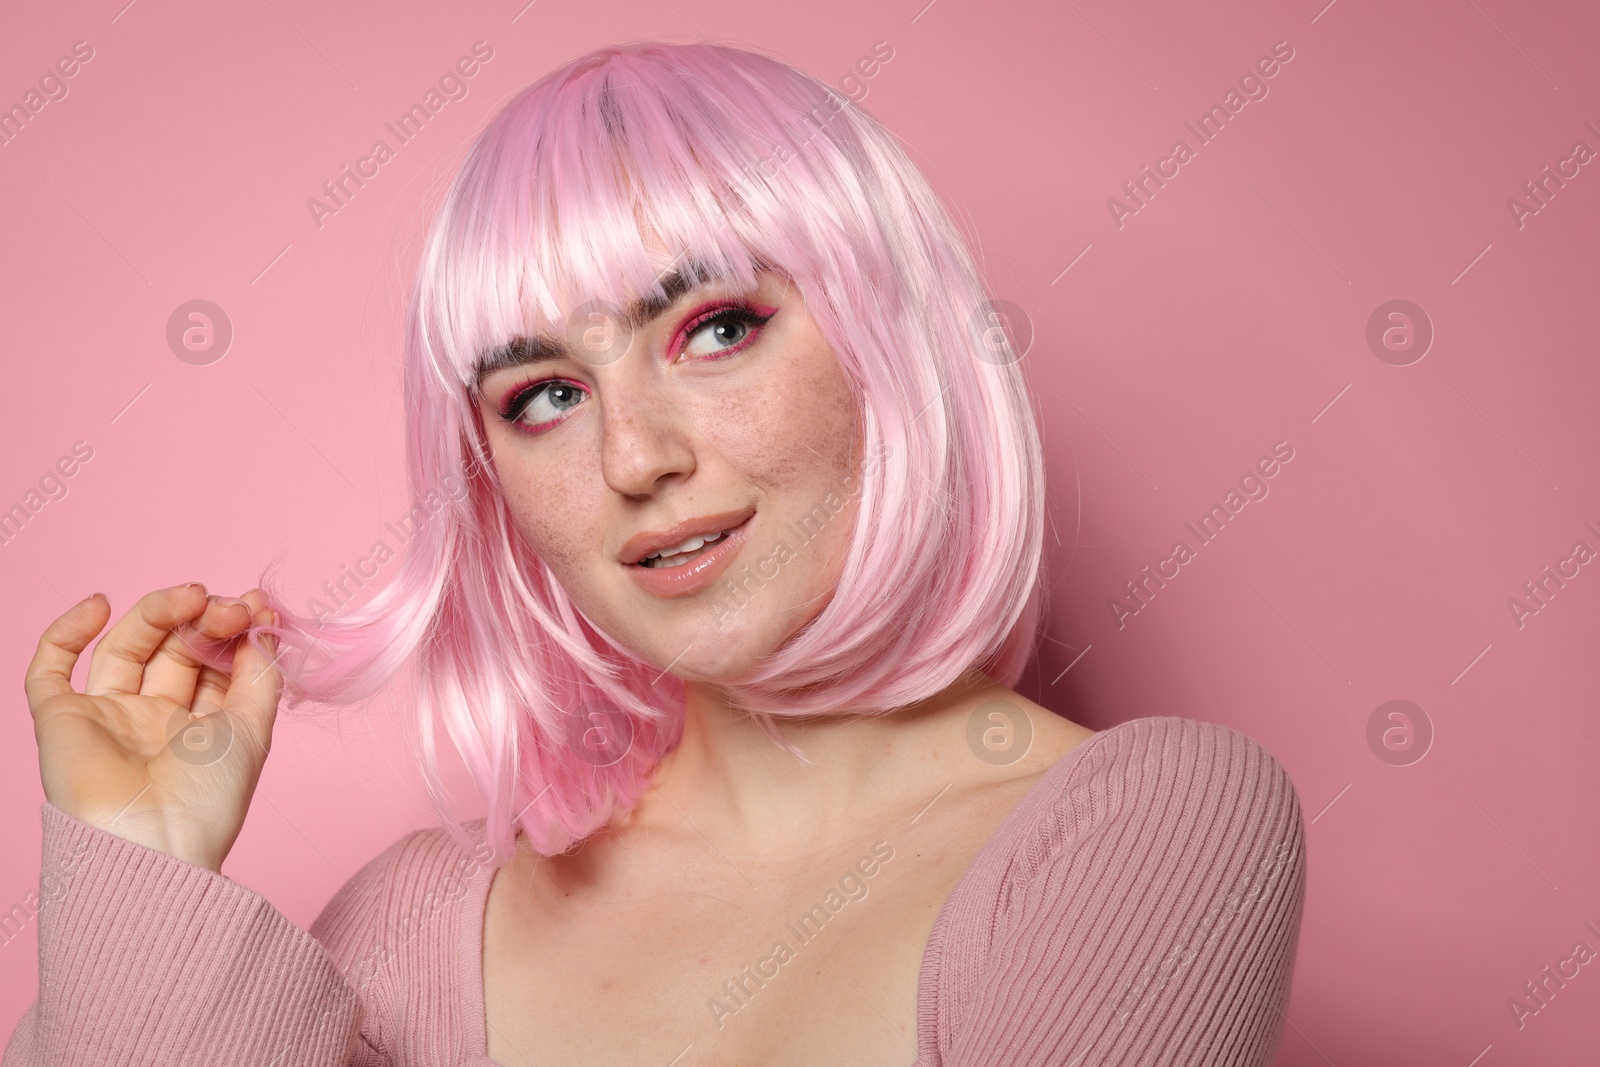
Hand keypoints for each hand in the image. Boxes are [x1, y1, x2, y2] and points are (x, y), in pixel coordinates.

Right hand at [24, 583, 282, 873]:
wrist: (151, 844)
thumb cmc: (209, 797)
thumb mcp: (254, 728)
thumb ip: (261, 673)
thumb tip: (265, 623)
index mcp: (200, 724)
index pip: (212, 660)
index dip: (232, 630)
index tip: (257, 605)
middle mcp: (153, 718)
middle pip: (172, 647)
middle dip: (203, 620)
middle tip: (227, 607)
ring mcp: (107, 716)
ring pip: (125, 646)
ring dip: (158, 612)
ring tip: (193, 595)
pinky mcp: (61, 719)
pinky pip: (50, 669)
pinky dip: (66, 631)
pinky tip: (100, 603)